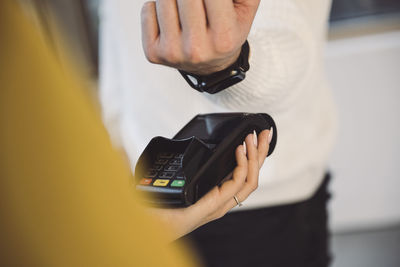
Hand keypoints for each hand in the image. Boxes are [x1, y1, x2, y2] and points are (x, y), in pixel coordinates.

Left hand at [141, 0, 259, 74]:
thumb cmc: (226, 32)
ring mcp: (172, 52)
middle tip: (194, 2)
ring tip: (185, 7)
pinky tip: (172, 18)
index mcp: (223, 38)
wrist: (209, 66)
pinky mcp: (153, 53)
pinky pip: (147, 9)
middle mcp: (196, 49)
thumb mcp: (245, 9)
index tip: (208, 0)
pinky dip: (157, 6)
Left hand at [148, 129, 271, 240]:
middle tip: (266, 133)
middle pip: (252, 175)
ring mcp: (220, 205)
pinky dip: (241, 165)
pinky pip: (236, 185)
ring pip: (250, 180)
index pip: (245, 175)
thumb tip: (197, 146)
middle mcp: (223, 201)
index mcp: (218, 195)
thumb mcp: (182, 181)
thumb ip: (194, 168)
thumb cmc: (164, 207)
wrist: (151, 224)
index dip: (254, 156)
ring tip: (252, 139)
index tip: (256, 137)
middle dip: (261, 152)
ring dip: (254, 157)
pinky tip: (239, 151)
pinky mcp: (213, 206)